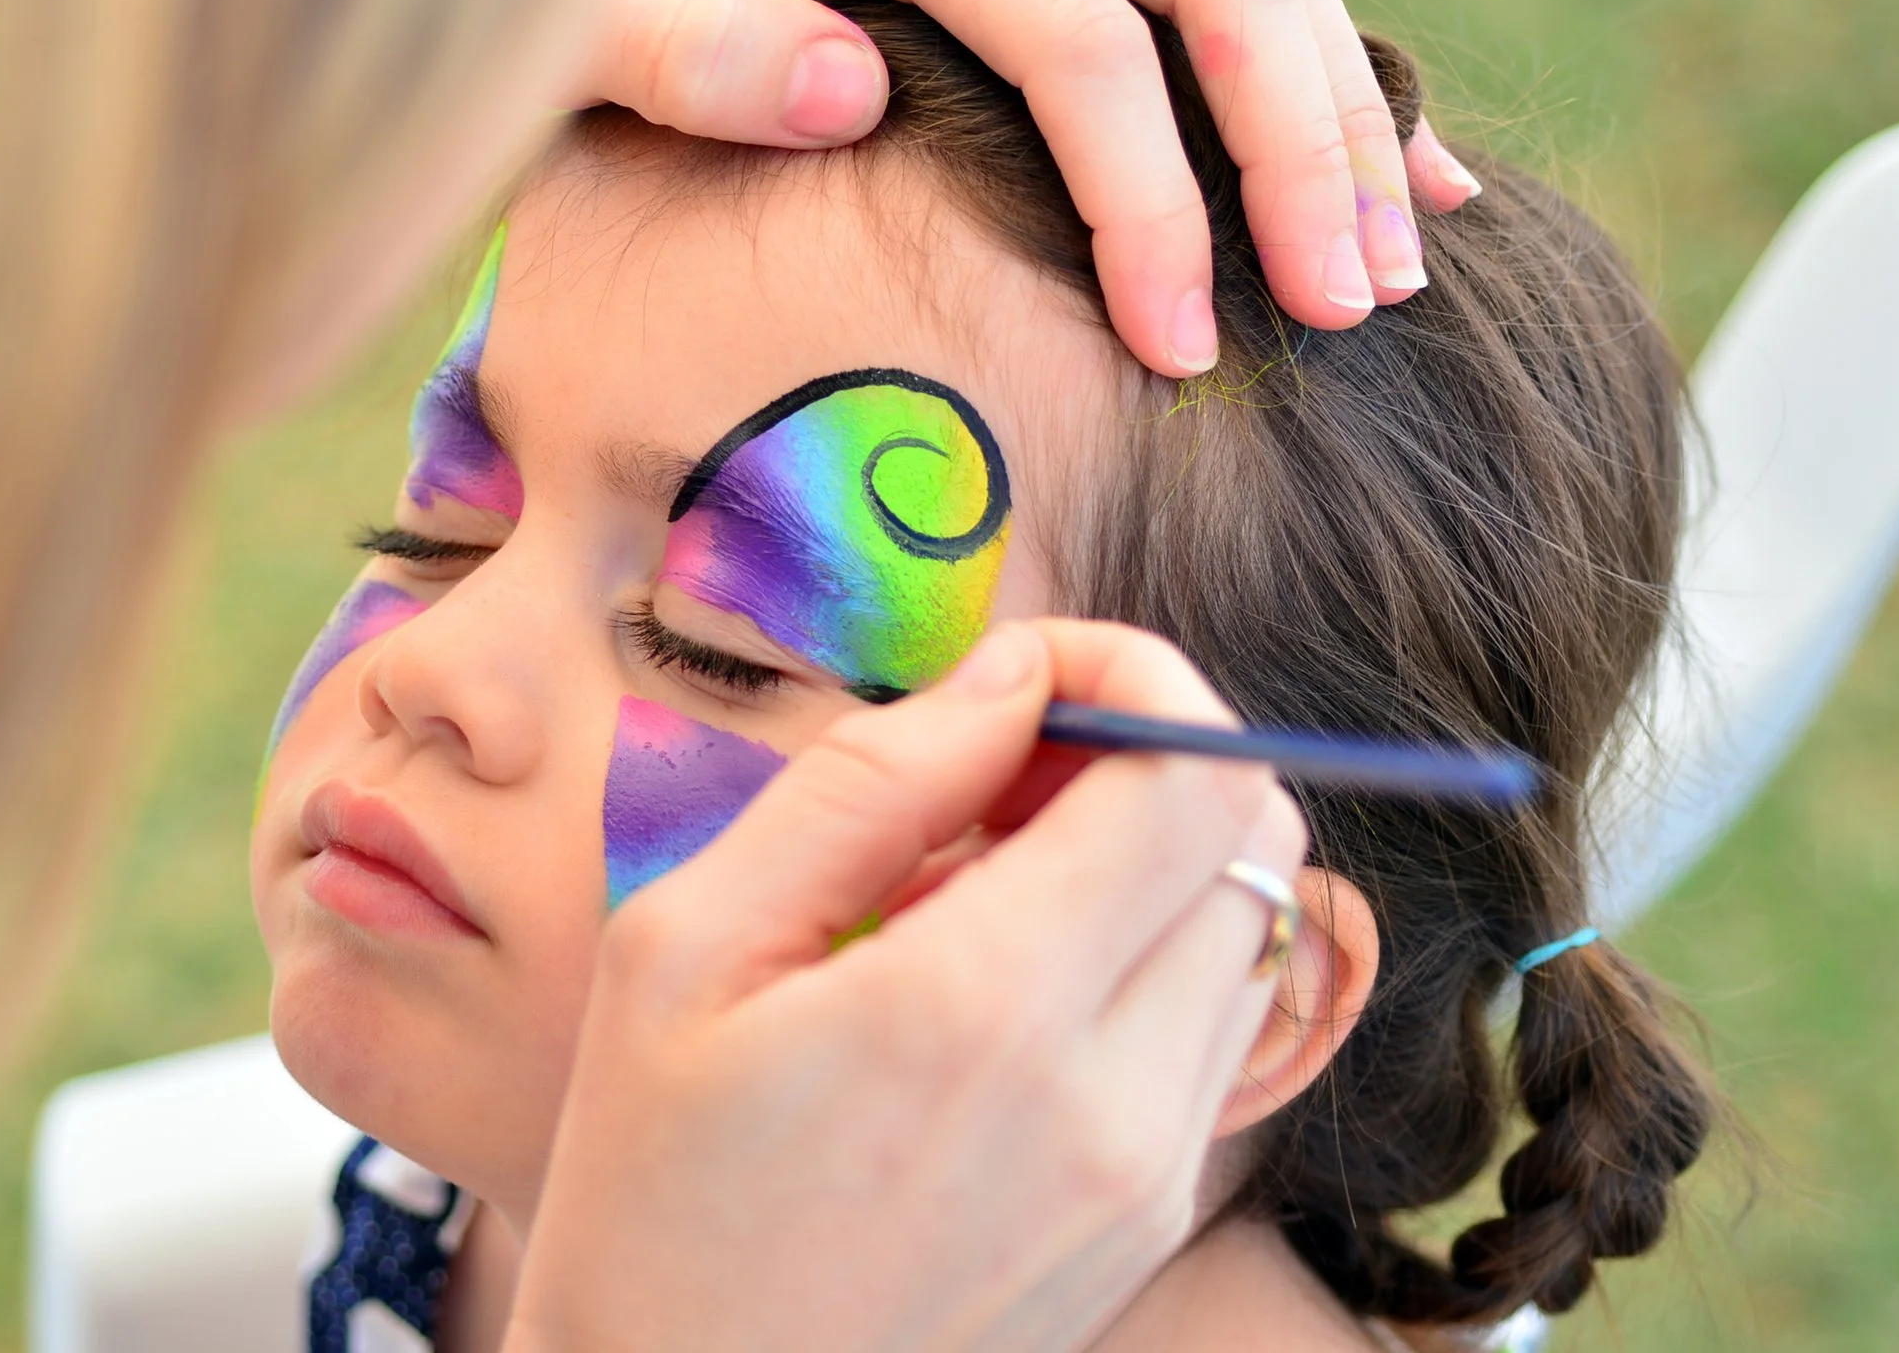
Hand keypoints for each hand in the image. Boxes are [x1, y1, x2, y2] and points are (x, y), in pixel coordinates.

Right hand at [505, 621, 1307, 1352]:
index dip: (1138, 679)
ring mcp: (1149, 1175)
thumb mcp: (687, 949)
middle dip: (1141, 762)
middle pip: (1248, 836)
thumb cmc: (649, 1193)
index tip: (1032, 678)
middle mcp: (1111, 1098)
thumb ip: (867, 787)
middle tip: (990, 784)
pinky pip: (1207, 1034)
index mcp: (981, 1010)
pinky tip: (995, 999)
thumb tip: (1009, 677)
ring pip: (1243, 931)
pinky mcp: (1150, 1222)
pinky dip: (1139, 967)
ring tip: (974, 902)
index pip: (1192, 772)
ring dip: (1143, 866)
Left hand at [571, 0, 1480, 377]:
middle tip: (1347, 312)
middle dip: (1299, 150)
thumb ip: (683, 48)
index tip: (1180, 347)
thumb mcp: (573, 13)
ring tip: (1393, 265)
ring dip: (1338, 105)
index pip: (1079, 39)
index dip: (1150, 203)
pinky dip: (1316, 56)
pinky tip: (1390, 162)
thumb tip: (846, 91)